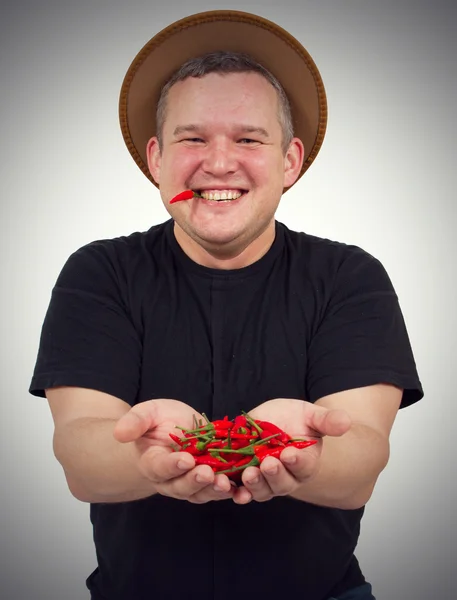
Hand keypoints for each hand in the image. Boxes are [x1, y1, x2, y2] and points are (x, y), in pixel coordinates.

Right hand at [113, 399, 234, 502]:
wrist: (172, 430)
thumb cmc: (157, 422)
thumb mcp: (146, 413)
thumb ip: (135, 421)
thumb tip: (119, 433)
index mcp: (152, 462)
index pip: (159, 467)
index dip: (171, 465)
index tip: (184, 459)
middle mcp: (169, 479)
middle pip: (180, 486)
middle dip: (195, 480)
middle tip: (208, 473)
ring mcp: (190, 483)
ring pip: (200, 493)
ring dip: (213, 490)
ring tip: (226, 483)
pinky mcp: (209, 481)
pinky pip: (218, 491)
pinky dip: (231, 492)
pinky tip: (242, 490)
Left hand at [232, 398, 350, 503]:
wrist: (275, 423)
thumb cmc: (297, 420)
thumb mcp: (312, 415)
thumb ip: (327, 421)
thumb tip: (346, 422)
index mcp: (305, 462)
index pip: (304, 466)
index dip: (297, 461)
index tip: (290, 453)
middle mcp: (286, 476)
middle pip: (282, 483)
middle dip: (275, 474)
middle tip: (268, 463)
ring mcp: (265, 478)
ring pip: (262, 489)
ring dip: (255, 485)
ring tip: (248, 474)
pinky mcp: (244, 475)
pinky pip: (241, 489)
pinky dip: (236, 492)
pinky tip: (231, 489)